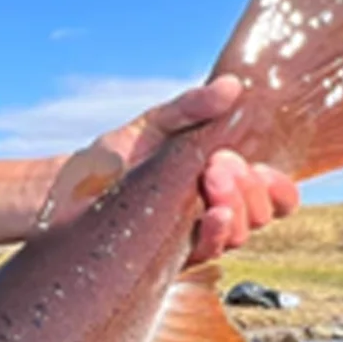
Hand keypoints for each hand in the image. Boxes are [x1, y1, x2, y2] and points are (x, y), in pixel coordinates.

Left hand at [45, 74, 299, 264]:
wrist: (64, 192)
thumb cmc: (110, 159)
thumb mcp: (153, 124)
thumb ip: (191, 106)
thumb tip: (232, 85)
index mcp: (219, 181)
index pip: (272, 195)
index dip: (278, 188)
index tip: (260, 167)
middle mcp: (212, 211)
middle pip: (261, 213)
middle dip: (248, 188)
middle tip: (216, 165)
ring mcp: (192, 235)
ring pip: (241, 233)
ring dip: (235, 208)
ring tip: (209, 183)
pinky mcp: (170, 256)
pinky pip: (208, 251)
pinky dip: (215, 233)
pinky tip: (209, 217)